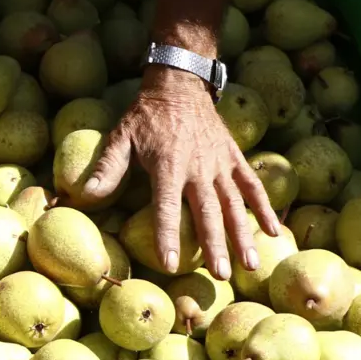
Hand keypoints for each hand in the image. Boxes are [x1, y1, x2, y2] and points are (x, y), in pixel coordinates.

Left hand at [81, 66, 279, 279]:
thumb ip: (106, 168)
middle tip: (220, 275)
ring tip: (249, 265)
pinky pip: (252, 185)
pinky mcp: (234, 158)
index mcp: (168, 165)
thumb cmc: (145, 116)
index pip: (167, 208)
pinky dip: (265, 207)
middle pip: (208, 213)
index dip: (168, 236)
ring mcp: (220, 164)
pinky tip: (275, 231)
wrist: (179, 84)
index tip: (169, 264)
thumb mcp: (120, 137)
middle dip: (215, 246)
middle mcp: (198, 168)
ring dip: (243, 235)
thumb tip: (85, 195)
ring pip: (235, 204)